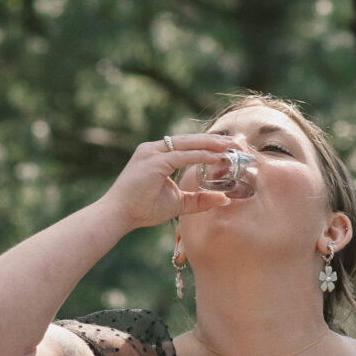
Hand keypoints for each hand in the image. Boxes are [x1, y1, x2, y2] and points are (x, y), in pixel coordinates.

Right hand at [102, 135, 236, 231]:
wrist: (118, 216)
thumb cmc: (142, 209)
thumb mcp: (178, 203)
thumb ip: (199, 199)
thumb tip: (225, 199)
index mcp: (157, 155)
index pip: (186, 145)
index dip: (208, 144)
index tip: (228, 147)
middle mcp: (153, 149)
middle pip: (189, 139)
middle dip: (213, 140)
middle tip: (236, 141)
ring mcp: (151, 153)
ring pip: (187, 143)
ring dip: (210, 144)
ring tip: (230, 146)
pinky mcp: (153, 162)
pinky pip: (182, 156)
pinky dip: (201, 156)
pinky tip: (217, 158)